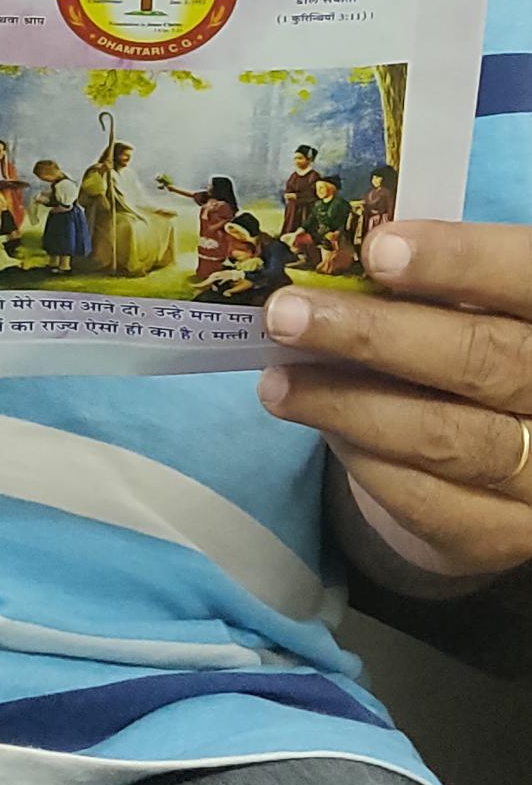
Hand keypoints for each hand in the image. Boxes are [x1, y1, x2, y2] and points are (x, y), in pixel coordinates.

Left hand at [258, 222, 531, 577]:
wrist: (503, 444)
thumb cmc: (476, 343)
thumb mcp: (476, 304)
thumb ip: (432, 287)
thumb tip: (332, 261)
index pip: (525, 275)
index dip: (459, 261)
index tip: (378, 250)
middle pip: (481, 360)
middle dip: (374, 334)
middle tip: (287, 314)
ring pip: (446, 436)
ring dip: (346, 403)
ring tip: (278, 380)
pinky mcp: (504, 534)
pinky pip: (427, 500)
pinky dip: (363, 459)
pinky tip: (319, 424)